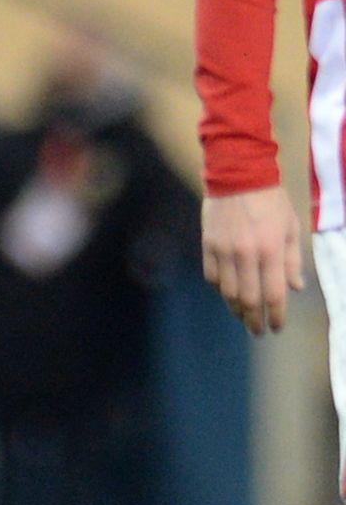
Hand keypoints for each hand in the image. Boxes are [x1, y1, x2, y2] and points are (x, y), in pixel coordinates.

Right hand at [202, 186, 303, 334]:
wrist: (238, 175)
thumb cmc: (271, 201)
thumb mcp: (291, 228)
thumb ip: (293, 260)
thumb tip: (295, 288)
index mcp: (271, 249)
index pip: (274, 293)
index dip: (276, 314)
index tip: (276, 327)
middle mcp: (246, 254)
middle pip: (248, 299)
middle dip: (254, 319)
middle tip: (258, 330)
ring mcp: (224, 251)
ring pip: (227, 292)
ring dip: (236, 308)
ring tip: (243, 316)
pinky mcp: (208, 246)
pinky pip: (212, 277)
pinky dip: (221, 289)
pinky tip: (228, 292)